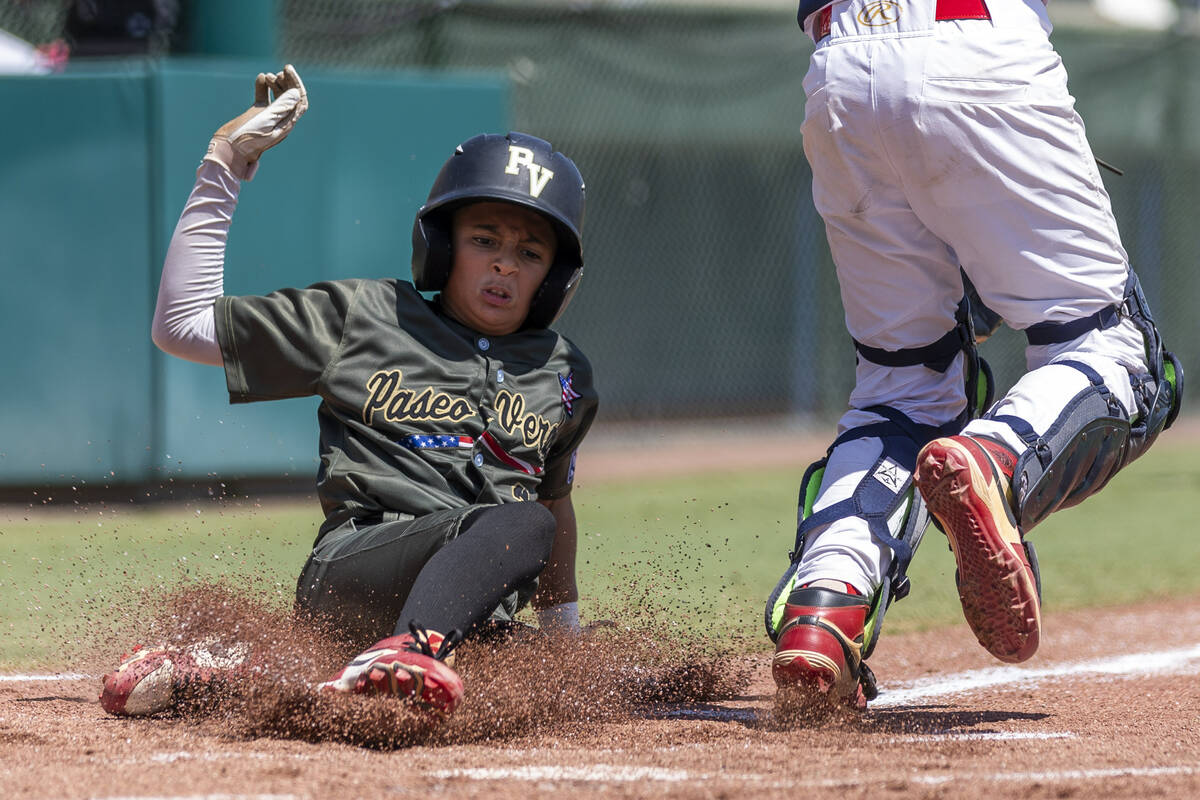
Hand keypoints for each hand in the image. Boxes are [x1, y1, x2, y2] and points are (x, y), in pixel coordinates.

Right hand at [204, 64, 307, 180]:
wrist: (227, 150)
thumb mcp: (265, 121)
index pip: (299, 101)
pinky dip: (263, 88)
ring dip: (275, 84)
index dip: (296, 84)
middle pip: (290, 98)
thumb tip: (296, 93)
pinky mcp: (256, 116)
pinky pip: (263, 100)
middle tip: (279, 72)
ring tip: (268, 76)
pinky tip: (260, 78)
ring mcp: (268, 119)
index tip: (287, 69)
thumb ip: (281, 107)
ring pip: (277, 98)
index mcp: (286, 124)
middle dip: (286, 83)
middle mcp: (280, 121)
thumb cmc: (246, 137)